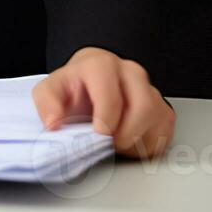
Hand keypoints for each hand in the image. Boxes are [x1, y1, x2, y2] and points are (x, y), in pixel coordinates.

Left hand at [32, 47, 174, 158]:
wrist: (93, 84)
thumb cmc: (76, 88)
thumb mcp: (52, 90)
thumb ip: (47, 103)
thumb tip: (54, 123)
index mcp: (101, 65)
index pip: (112, 93)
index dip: (107, 118)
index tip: (100, 133)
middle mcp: (131, 72)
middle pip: (143, 107)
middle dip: (125, 133)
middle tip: (108, 141)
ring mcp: (150, 90)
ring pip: (156, 121)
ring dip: (135, 141)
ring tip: (116, 140)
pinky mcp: (163, 109)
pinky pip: (163, 135)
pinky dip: (146, 146)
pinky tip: (129, 140)